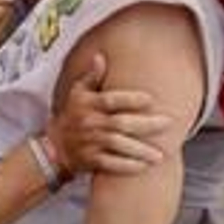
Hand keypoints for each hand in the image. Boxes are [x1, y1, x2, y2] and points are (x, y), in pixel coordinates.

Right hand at [47, 52, 170, 176]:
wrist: (56, 145)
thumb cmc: (73, 114)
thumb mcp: (78, 91)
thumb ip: (92, 76)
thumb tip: (100, 57)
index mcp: (88, 103)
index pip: (111, 100)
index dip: (131, 99)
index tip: (152, 100)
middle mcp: (89, 122)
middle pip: (120, 123)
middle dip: (146, 125)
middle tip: (168, 123)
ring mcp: (90, 142)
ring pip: (118, 145)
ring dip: (140, 150)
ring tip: (161, 154)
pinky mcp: (90, 160)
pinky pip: (110, 164)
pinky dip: (127, 166)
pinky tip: (143, 166)